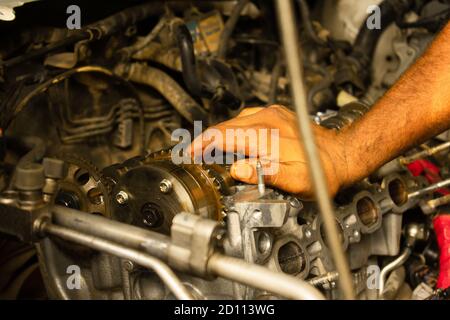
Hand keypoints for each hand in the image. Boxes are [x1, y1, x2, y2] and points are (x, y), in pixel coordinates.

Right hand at [189, 105, 354, 198]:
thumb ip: (264, 174)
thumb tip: (237, 170)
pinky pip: (246, 119)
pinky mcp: (276, 115)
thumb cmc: (320, 170)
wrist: (341, 154)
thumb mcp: (295, 181)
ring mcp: (272, 114)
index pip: (223, 136)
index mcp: (266, 135)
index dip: (202, 145)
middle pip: (224, 126)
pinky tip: (233, 140)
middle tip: (194, 155)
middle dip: (205, 140)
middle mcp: (267, 119)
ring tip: (209, 151)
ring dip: (219, 135)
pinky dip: (233, 130)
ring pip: (234, 121)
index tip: (190, 154)